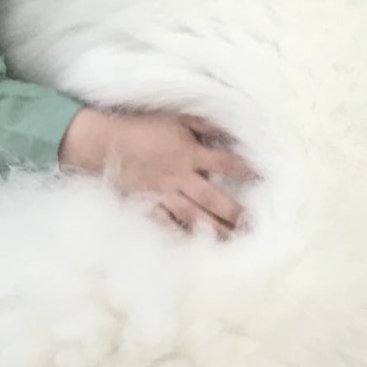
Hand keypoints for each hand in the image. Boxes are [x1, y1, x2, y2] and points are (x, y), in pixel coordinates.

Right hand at [60, 107, 257, 235]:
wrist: (104, 142)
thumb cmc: (142, 128)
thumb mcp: (176, 119)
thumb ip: (204, 125)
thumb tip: (230, 129)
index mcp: (189, 154)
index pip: (224, 163)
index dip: (244, 170)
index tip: (262, 179)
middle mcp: (180, 177)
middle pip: (212, 198)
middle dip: (234, 213)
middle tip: (253, 226)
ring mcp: (163, 194)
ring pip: (193, 216)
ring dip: (214, 229)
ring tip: (233, 241)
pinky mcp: (148, 205)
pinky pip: (166, 225)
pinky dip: (180, 237)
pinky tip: (194, 247)